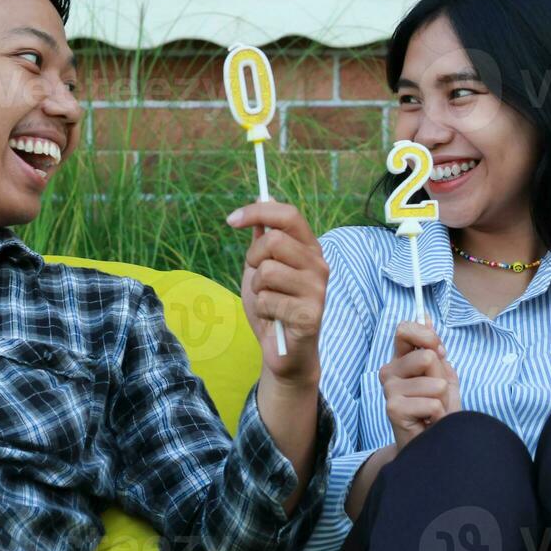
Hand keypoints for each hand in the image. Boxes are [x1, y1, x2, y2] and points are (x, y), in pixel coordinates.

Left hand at [228, 201, 327, 386]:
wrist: (284, 352)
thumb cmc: (273, 306)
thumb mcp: (262, 267)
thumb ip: (264, 238)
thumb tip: (264, 198)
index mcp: (310, 249)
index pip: (289, 215)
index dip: (258, 212)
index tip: (231, 220)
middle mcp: (319, 265)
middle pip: (274, 241)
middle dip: (253, 259)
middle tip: (256, 277)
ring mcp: (317, 290)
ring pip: (267, 272)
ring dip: (257, 289)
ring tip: (269, 301)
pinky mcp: (310, 314)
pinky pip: (268, 300)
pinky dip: (262, 310)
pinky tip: (275, 319)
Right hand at [379, 319, 460, 453]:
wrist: (431, 446)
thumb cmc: (437, 411)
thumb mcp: (442, 376)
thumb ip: (434, 348)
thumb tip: (426, 316)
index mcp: (400, 360)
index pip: (405, 330)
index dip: (427, 336)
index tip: (439, 351)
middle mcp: (389, 371)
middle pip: (428, 357)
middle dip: (442, 379)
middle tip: (437, 396)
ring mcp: (389, 390)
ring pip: (435, 383)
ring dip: (443, 401)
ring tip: (434, 412)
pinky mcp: (393, 408)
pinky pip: (432, 403)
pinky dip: (439, 415)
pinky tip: (428, 422)